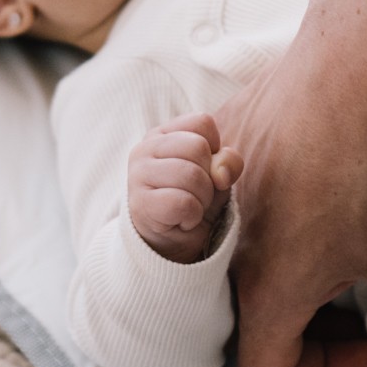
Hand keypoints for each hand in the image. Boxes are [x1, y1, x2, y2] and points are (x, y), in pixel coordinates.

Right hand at [127, 113, 243, 263]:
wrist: (171, 243)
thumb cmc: (194, 199)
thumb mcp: (218, 175)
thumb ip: (228, 162)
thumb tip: (220, 173)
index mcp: (162, 134)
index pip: (202, 123)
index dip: (214, 149)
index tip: (203, 169)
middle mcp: (144, 149)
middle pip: (197, 147)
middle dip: (209, 176)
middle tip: (197, 194)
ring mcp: (138, 176)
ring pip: (192, 175)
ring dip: (202, 198)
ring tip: (190, 207)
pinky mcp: (140, 205)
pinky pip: (183, 203)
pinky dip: (192, 216)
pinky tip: (182, 220)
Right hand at [218, 0, 366, 366]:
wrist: (355, 62)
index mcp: (263, 287)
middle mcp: (228, 245)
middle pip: (260, 312)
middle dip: (319, 319)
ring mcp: (225, 190)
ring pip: (256, 251)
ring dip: (306, 262)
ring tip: (362, 240)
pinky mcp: (234, 141)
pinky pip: (250, 195)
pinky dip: (289, 207)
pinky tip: (338, 183)